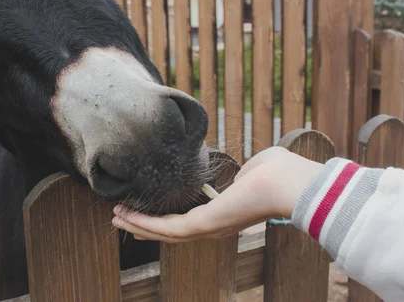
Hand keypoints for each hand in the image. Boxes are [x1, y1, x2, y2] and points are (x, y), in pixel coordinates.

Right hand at [111, 146, 322, 242]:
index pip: (186, 222)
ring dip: (138, 225)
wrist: (287, 183)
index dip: (163, 220)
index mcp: (222, 215)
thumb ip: (242, 174)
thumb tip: (243, 170)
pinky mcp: (203, 225)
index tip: (144, 213)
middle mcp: (213, 228)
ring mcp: (208, 229)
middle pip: (170, 233)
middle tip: (121, 219)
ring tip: (116, 217)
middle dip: (144, 226)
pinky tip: (127, 216)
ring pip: (164, 233)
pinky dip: (144, 223)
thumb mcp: (253, 171)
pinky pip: (167, 228)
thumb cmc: (276, 173)